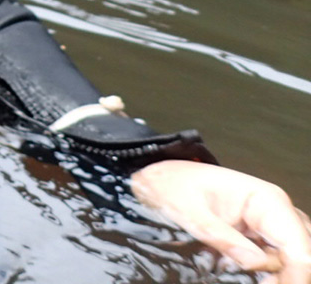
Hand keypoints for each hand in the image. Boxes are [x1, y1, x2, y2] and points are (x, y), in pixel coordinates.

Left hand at [131, 160, 310, 282]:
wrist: (157, 179)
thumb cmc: (171, 187)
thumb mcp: (188, 212)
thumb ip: (220, 236)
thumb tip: (255, 263)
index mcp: (266, 200)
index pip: (298, 245)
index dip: (295, 275)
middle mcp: (276, 211)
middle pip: (301, 255)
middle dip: (287, 277)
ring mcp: (270, 225)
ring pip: (291, 261)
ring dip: (273, 276)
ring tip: (230, 268)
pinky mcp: (258, 237)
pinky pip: (273, 262)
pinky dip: (262, 273)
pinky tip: (232, 269)